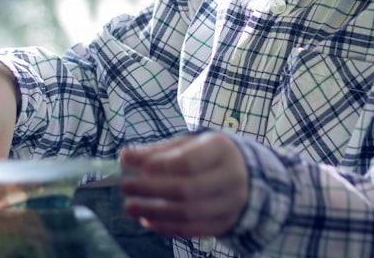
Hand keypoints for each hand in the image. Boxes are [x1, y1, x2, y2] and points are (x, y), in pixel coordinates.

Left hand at [119, 132, 248, 236]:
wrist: (247, 176)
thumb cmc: (208, 156)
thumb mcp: (189, 144)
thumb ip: (158, 151)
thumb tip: (126, 156)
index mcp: (221, 150)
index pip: (189, 161)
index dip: (160, 166)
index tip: (135, 166)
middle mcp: (231, 178)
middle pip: (187, 189)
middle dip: (151, 190)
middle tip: (125, 188)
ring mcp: (230, 205)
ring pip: (188, 214)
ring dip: (154, 212)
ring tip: (130, 207)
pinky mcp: (224, 224)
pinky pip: (192, 230)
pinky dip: (166, 227)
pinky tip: (148, 219)